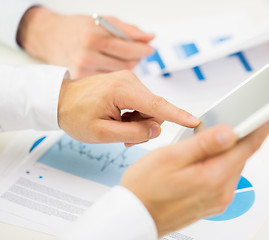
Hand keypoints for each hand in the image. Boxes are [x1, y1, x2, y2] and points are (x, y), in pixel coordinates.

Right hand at [17, 7, 154, 77]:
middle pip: (126, 64)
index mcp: (93, 37)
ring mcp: (84, 70)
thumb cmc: (78, 28)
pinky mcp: (82, 81)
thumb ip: (128, 30)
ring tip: (121, 57)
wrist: (49, 37)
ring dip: (127, 67)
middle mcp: (87, 56)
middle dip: (136, 58)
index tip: (150, 48)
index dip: (143, 49)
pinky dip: (115, 75)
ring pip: (119, 74)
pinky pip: (109, 80)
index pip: (128, 48)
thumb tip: (150, 37)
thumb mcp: (102, 21)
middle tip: (139, 52)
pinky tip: (110, 66)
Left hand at [57, 70, 199, 144]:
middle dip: (145, 126)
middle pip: (155, 110)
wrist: (59, 100)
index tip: (195, 121)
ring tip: (118, 129)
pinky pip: (142, 104)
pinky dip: (135, 116)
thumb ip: (132, 133)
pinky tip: (120, 121)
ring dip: (139, 123)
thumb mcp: (101, 132)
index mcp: (123, 90)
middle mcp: (130, 81)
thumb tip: (156, 129)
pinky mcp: (128, 85)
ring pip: (150, 109)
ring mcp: (129, 81)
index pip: (158, 105)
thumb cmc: (75, 115)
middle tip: (125, 137)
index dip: (178, 115)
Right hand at [122, 116, 268, 236]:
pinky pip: (224, 176)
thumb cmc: (146, 187)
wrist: (135, 215)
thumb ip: (204, 144)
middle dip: (243, 134)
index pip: (247, 146)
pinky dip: (222, 161)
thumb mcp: (170, 157)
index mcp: (213, 177)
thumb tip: (230, 132)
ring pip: (232, 165)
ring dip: (230, 148)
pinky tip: (208, 155)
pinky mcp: (212, 202)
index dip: (262, 126)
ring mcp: (218, 199)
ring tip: (216, 134)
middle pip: (241, 155)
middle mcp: (221, 192)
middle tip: (240, 115)